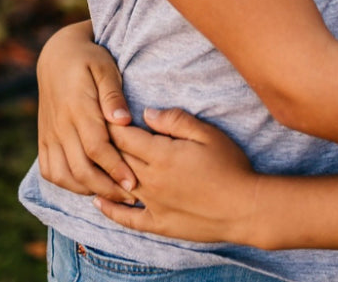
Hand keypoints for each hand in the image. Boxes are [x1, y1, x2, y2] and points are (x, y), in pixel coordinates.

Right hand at [36, 21, 135, 199]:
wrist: (56, 55)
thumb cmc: (88, 59)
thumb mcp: (105, 67)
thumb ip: (113, 95)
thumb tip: (123, 122)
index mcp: (77, 107)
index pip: (96, 147)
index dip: (115, 168)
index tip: (134, 182)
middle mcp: (60, 125)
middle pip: (81, 168)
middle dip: (107, 187)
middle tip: (130, 195)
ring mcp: (49, 134)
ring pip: (63, 175)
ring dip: (88, 189)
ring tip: (113, 194)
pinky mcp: (43, 139)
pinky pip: (50, 171)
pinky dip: (67, 184)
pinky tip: (87, 185)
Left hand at [94, 107, 259, 243]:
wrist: (244, 208)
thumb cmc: (230, 165)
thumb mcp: (207, 133)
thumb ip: (175, 121)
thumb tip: (146, 113)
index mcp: (162, 155)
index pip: (125, 136)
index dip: (112, 124)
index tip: (103, 114)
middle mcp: (151, 180)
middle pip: (117, 159)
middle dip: (105, 144)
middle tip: (94, 133)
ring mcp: (153, 204)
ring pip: (117, 186)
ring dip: (104, 174)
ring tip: (93, 162)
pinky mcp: (158, 224)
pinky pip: (127, 218)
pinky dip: (110, 210)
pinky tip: (98, 202)